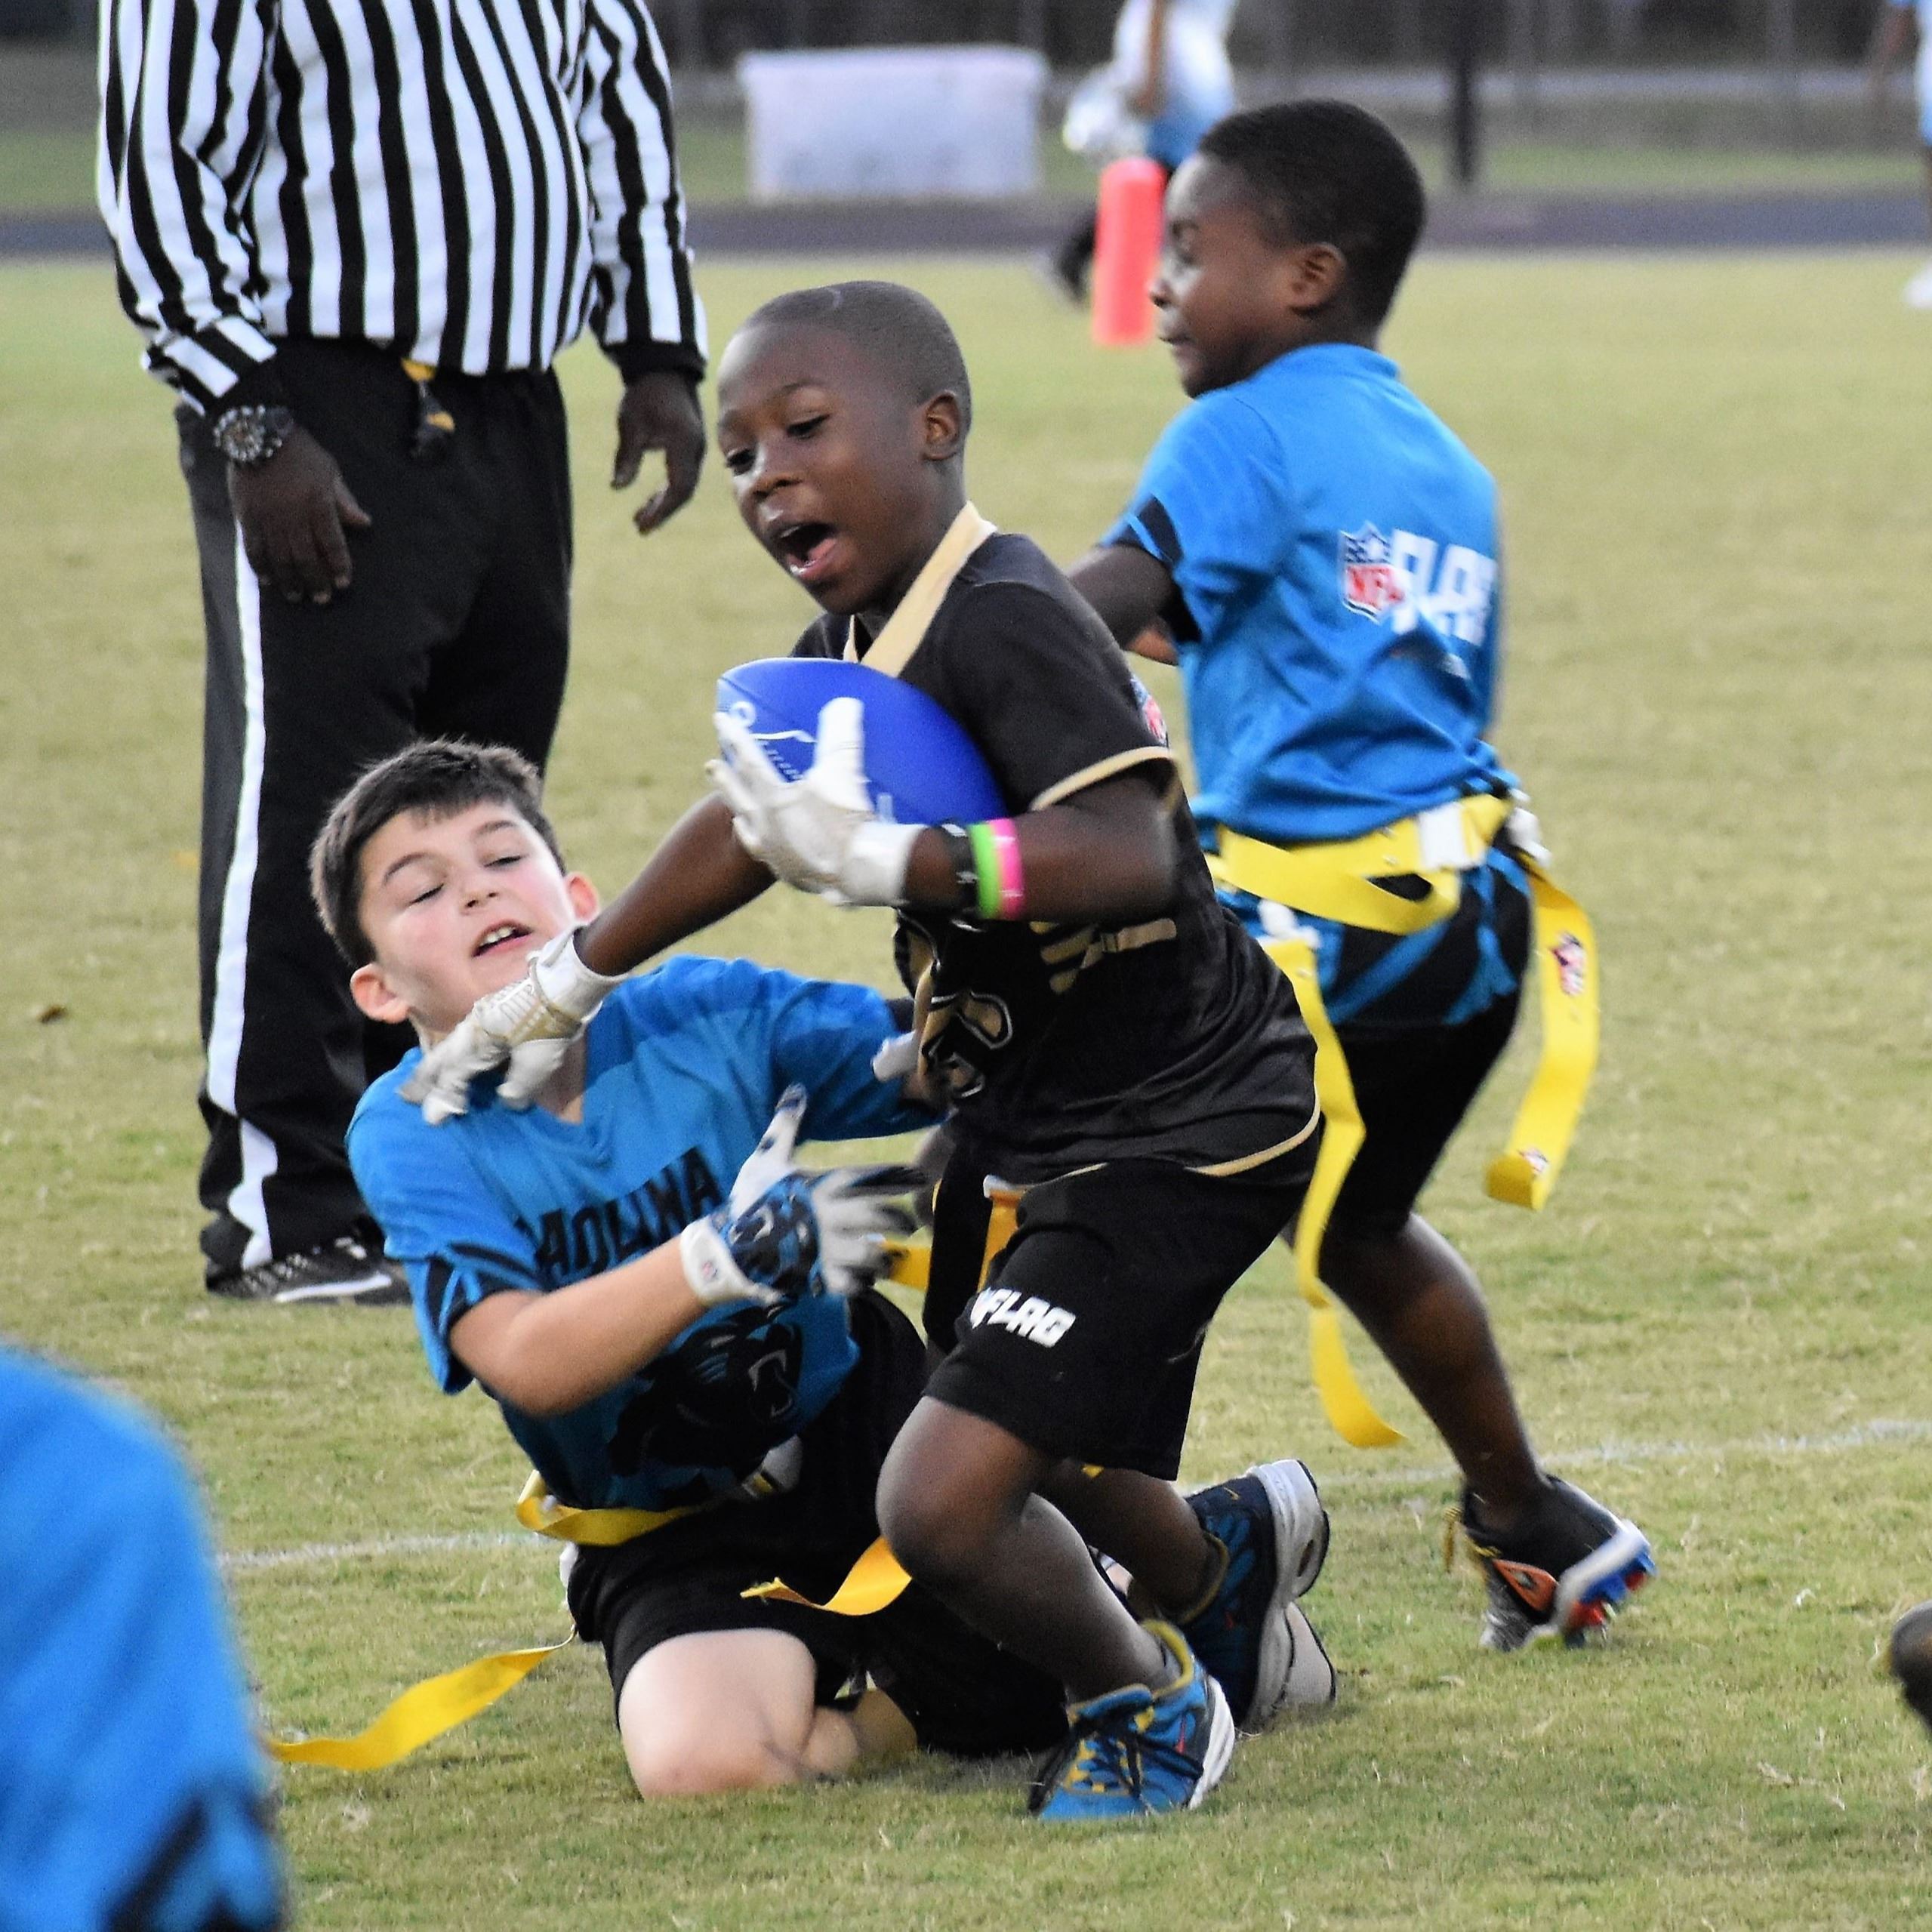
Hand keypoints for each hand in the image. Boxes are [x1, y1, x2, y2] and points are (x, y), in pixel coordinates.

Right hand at [228, 425, 371, 604]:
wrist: (257, 432)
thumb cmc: (300, 451)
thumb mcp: (329, 470)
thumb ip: (344, 500)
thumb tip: (366, 524)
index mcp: (318, 504)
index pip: (332, 543)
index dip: (339, 565)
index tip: (344, 583)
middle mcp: (293, 515)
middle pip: (306, 557)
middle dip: (316, 581)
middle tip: (322, 599)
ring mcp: (268, 517)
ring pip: (280, 557)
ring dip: (289, 580)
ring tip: (297, 597)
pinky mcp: (246, 515)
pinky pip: (253, 547)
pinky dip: (260, 566)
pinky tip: (267, 581)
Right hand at [399, 927, 620, 1123]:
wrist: (565, 983)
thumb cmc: (549, 1024)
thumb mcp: (537, 1062)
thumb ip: (518, 1086)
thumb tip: (507, 1100)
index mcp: (476, 1040)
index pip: (452, 1075)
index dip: (443, 1098)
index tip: (433, 1120)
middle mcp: (471, 1030)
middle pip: (441, 1059)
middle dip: (423, 1079)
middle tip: (405, 1096)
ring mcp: (481, 1020)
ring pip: (450, 1048)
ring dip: (436, 1066)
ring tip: (423, 1081)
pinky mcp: (493, 1016)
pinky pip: (464, 1041)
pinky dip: (454, 1055)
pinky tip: (457, 1060)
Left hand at [613, 370, 704, 534]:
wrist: (665, 369)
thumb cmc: (645, 394)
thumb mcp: (630, 423)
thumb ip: (626, 456)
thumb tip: (617, 487)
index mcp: (683, 444)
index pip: (679, 487)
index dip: (662, 510)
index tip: (643, 524)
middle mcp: (696, 449)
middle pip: (685, 491)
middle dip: (663, 511)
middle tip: (639, 527)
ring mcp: (696, 449)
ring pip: (685, 486)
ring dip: (665, 502)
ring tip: (641, 516)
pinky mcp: (692, 447)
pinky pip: (685, 476)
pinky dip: (669, 490)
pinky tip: (653, 498)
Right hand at [678, 1089, 922, 1304]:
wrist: (727, 1247)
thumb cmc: (751, 1199)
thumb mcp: (766, 1157)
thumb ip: (786, 1126)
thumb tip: (797, 1090)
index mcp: (821, 1185)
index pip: (870, 1177)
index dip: (899, 1177)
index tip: (922, 1177)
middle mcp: (829, 1216)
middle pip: (879, 1217)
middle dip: (899, 1220)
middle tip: (910, 1224)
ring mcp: (826, 1249)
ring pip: (872, 1253)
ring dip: (884, 1254)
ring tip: (888, 1254)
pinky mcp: (818, 1278)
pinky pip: (853, 1284)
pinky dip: (863, 1281)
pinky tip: (865, 1278)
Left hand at [709, 698, 920, 905]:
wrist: (861, 872)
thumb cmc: (849, 821)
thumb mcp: (844, 771)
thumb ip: (840, 736)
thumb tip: (843, 704)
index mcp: (773, 800)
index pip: (748, 760)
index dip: (735, 736)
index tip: (719, 719)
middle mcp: (765, 828)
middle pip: (738, 797)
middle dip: (724, 779)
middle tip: (711, 766)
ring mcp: (775, 855)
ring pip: (749, 831)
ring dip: (741, 816)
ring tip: (738, 813)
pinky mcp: (792, 876)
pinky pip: (769, 857)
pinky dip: (765, 845)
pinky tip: (771, 847)